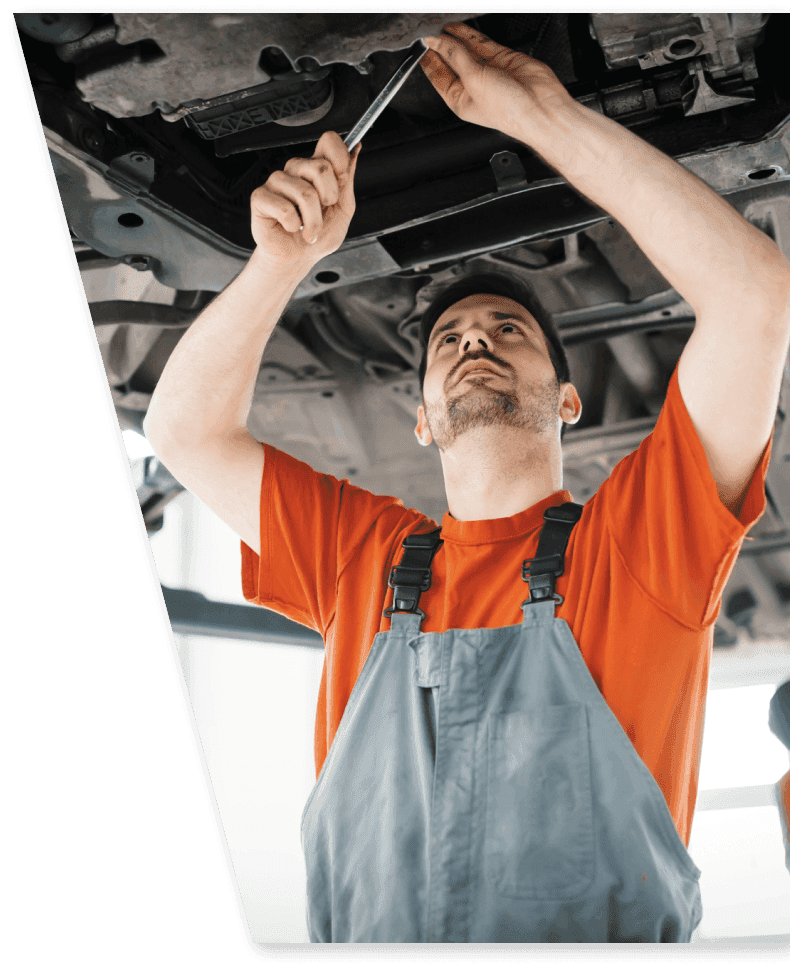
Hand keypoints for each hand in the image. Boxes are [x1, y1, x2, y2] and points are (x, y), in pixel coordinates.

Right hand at [249, 131, 359, 274]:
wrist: (298, 259)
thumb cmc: (318, 237)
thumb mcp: (343, 210)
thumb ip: (348, 180)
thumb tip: (356, 150)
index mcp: (316, 169)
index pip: (329, 141)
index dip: (340, 159)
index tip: (342, 179)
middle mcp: (296, 170)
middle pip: (320, 166)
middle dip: (329, 198)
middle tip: (323, 212)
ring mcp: (277, 182)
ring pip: (305, 192)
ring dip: (313, 221)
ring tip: (308, 229)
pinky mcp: (261, 197)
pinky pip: (285, 208)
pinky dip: (294, 226)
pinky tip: (291, 228)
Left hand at [421, 22, 574, 141]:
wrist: (539, 107)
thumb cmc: (508, 111)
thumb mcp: (472, 80)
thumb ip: (455, 56)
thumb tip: (437, 41)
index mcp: (459, 100)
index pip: (437, 75)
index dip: (427, 58)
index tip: (419, 44)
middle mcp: (472, 86)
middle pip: (450, 60)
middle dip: (439, 45)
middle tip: (428, 30)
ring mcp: (487, 71)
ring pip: (465, 49)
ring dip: (453, 37)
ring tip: (439, 24)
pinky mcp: (501, 58)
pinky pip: (481, 42)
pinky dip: (468, 34)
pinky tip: (457, 27)